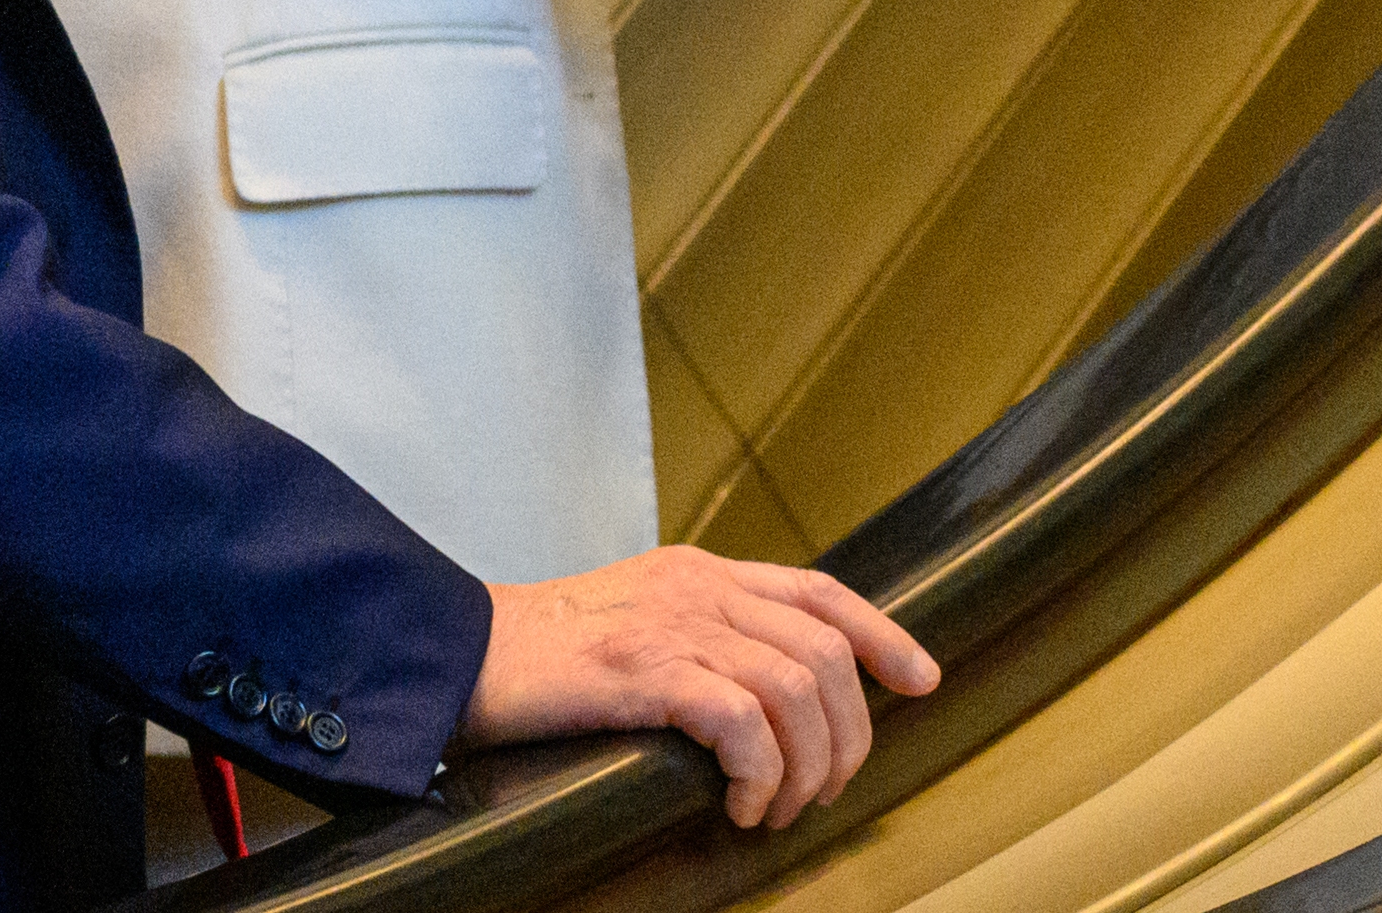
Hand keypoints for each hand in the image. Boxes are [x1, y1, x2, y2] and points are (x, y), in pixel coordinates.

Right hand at [458, 545, 937, 831]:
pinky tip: (740, 804)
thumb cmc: (543, 658)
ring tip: (775, 808)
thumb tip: (765, 693)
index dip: (882, 634)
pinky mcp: (644, 672)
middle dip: (847, 734)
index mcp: (699, 572)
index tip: (922, 679)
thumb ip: (698, 632)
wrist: (459, 653)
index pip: (818, 591)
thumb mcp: (636, 620)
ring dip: (805, 766)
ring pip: (797, 687)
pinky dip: (760, 773)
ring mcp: (672, 625)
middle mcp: (697, 588)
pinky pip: (743, 721)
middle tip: (821, 792)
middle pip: (826, 650)